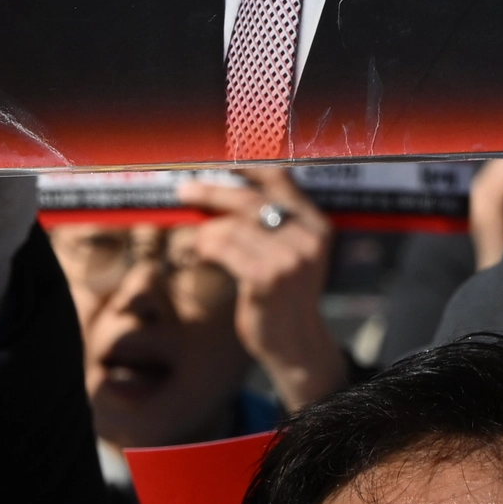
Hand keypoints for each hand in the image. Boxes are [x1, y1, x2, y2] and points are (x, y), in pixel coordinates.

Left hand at [175, 168, 350, 411]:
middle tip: (185, 191)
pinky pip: (226, 251)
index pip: (282, 180)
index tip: (220, 160)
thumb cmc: (286, 295)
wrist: (297, 343)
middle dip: (213, 192)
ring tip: (199, 240)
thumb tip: (223, 191)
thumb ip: (274, 224)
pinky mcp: (266, 281)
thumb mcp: (294, 254)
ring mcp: (289, 261)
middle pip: (250, 200)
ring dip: (208, 230)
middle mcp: (307, 240)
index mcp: (317, 226)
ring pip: (233, 227)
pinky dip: (208, 246)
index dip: (250, 166)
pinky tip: (202, 251)